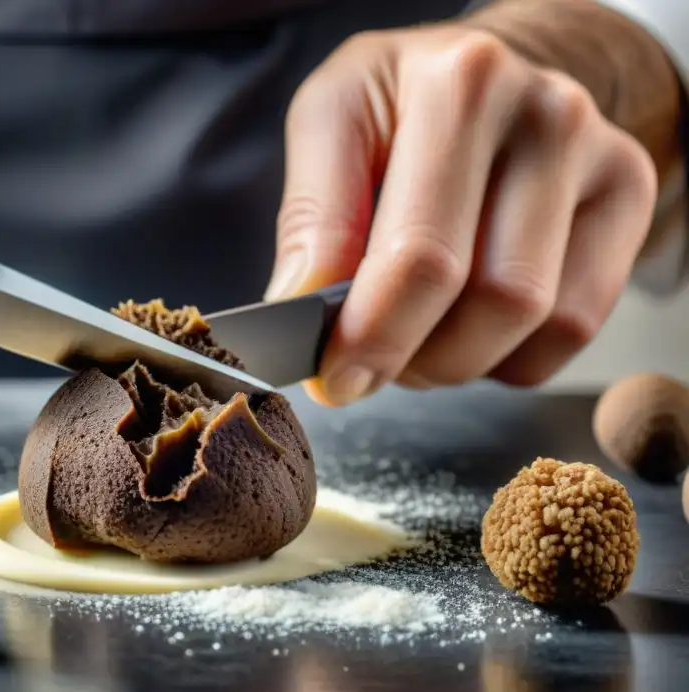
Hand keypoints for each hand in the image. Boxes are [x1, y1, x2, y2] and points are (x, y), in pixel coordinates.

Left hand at [268, 22, 656, 404]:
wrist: (485, 77)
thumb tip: (302, 306)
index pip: (422, 256)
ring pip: (535, 321)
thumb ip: (311, 216)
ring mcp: (600, 158)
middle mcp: (547, 115)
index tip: (336, 375)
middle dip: (416, 356)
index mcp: (460, 86)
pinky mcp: (628, 200)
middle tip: (367, 363)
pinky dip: (506, 354)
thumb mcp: (329, 124)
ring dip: (457, 359)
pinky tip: (466, 322)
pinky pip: (572, 328)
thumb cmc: (397, 106)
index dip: (374, 336)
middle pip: (493, 298)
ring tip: (413, 333)